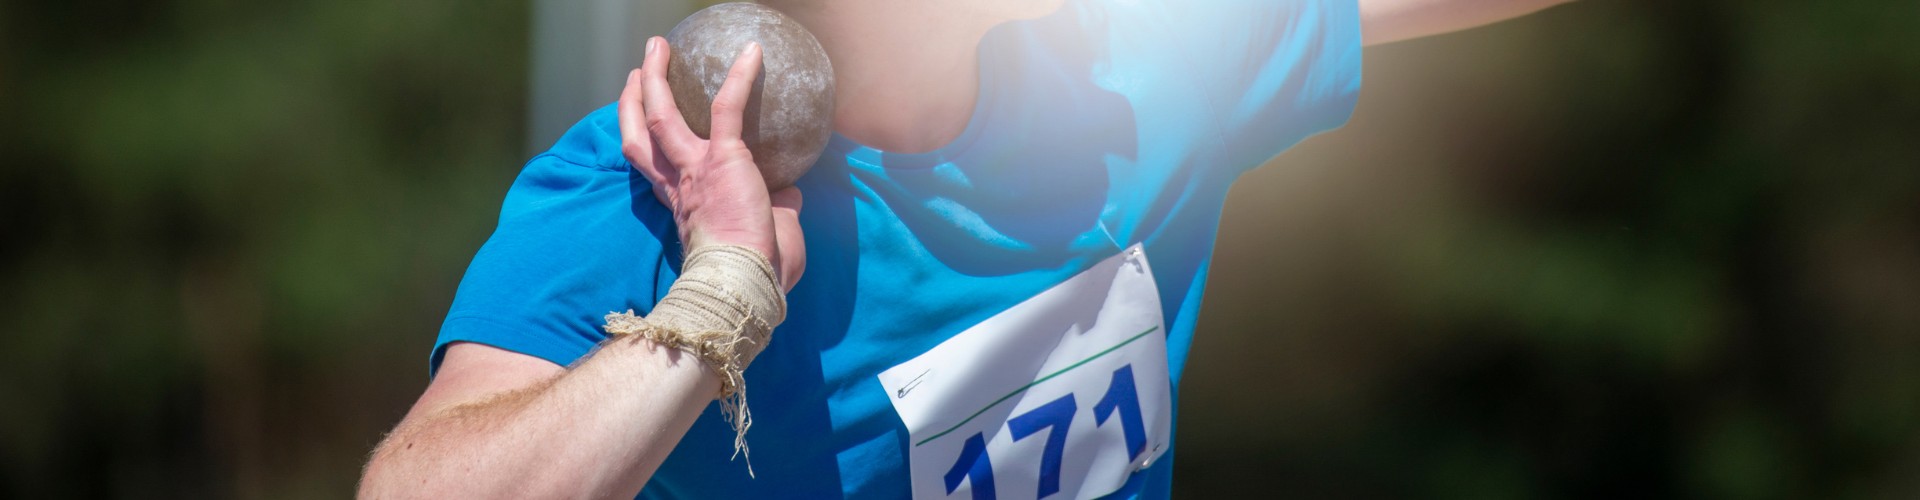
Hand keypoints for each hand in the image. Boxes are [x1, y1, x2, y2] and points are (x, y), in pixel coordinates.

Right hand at [619, 37, 806, 291]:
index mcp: (684, 203)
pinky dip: (739, 78)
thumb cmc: (759, 270)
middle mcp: (681, 183)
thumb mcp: (766, 234)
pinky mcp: (723, 158)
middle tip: (638, 72)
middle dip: (634, 101)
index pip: (653, 165)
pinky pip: (727, 107)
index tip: (643, 118)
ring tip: (657, 48)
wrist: (748, 283)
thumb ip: (775, 209)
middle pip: (641, 136)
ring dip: (656, 79)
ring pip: (661, 116)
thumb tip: (790, 194)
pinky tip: (752, 52)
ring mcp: (697, 169)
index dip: (642, 138)